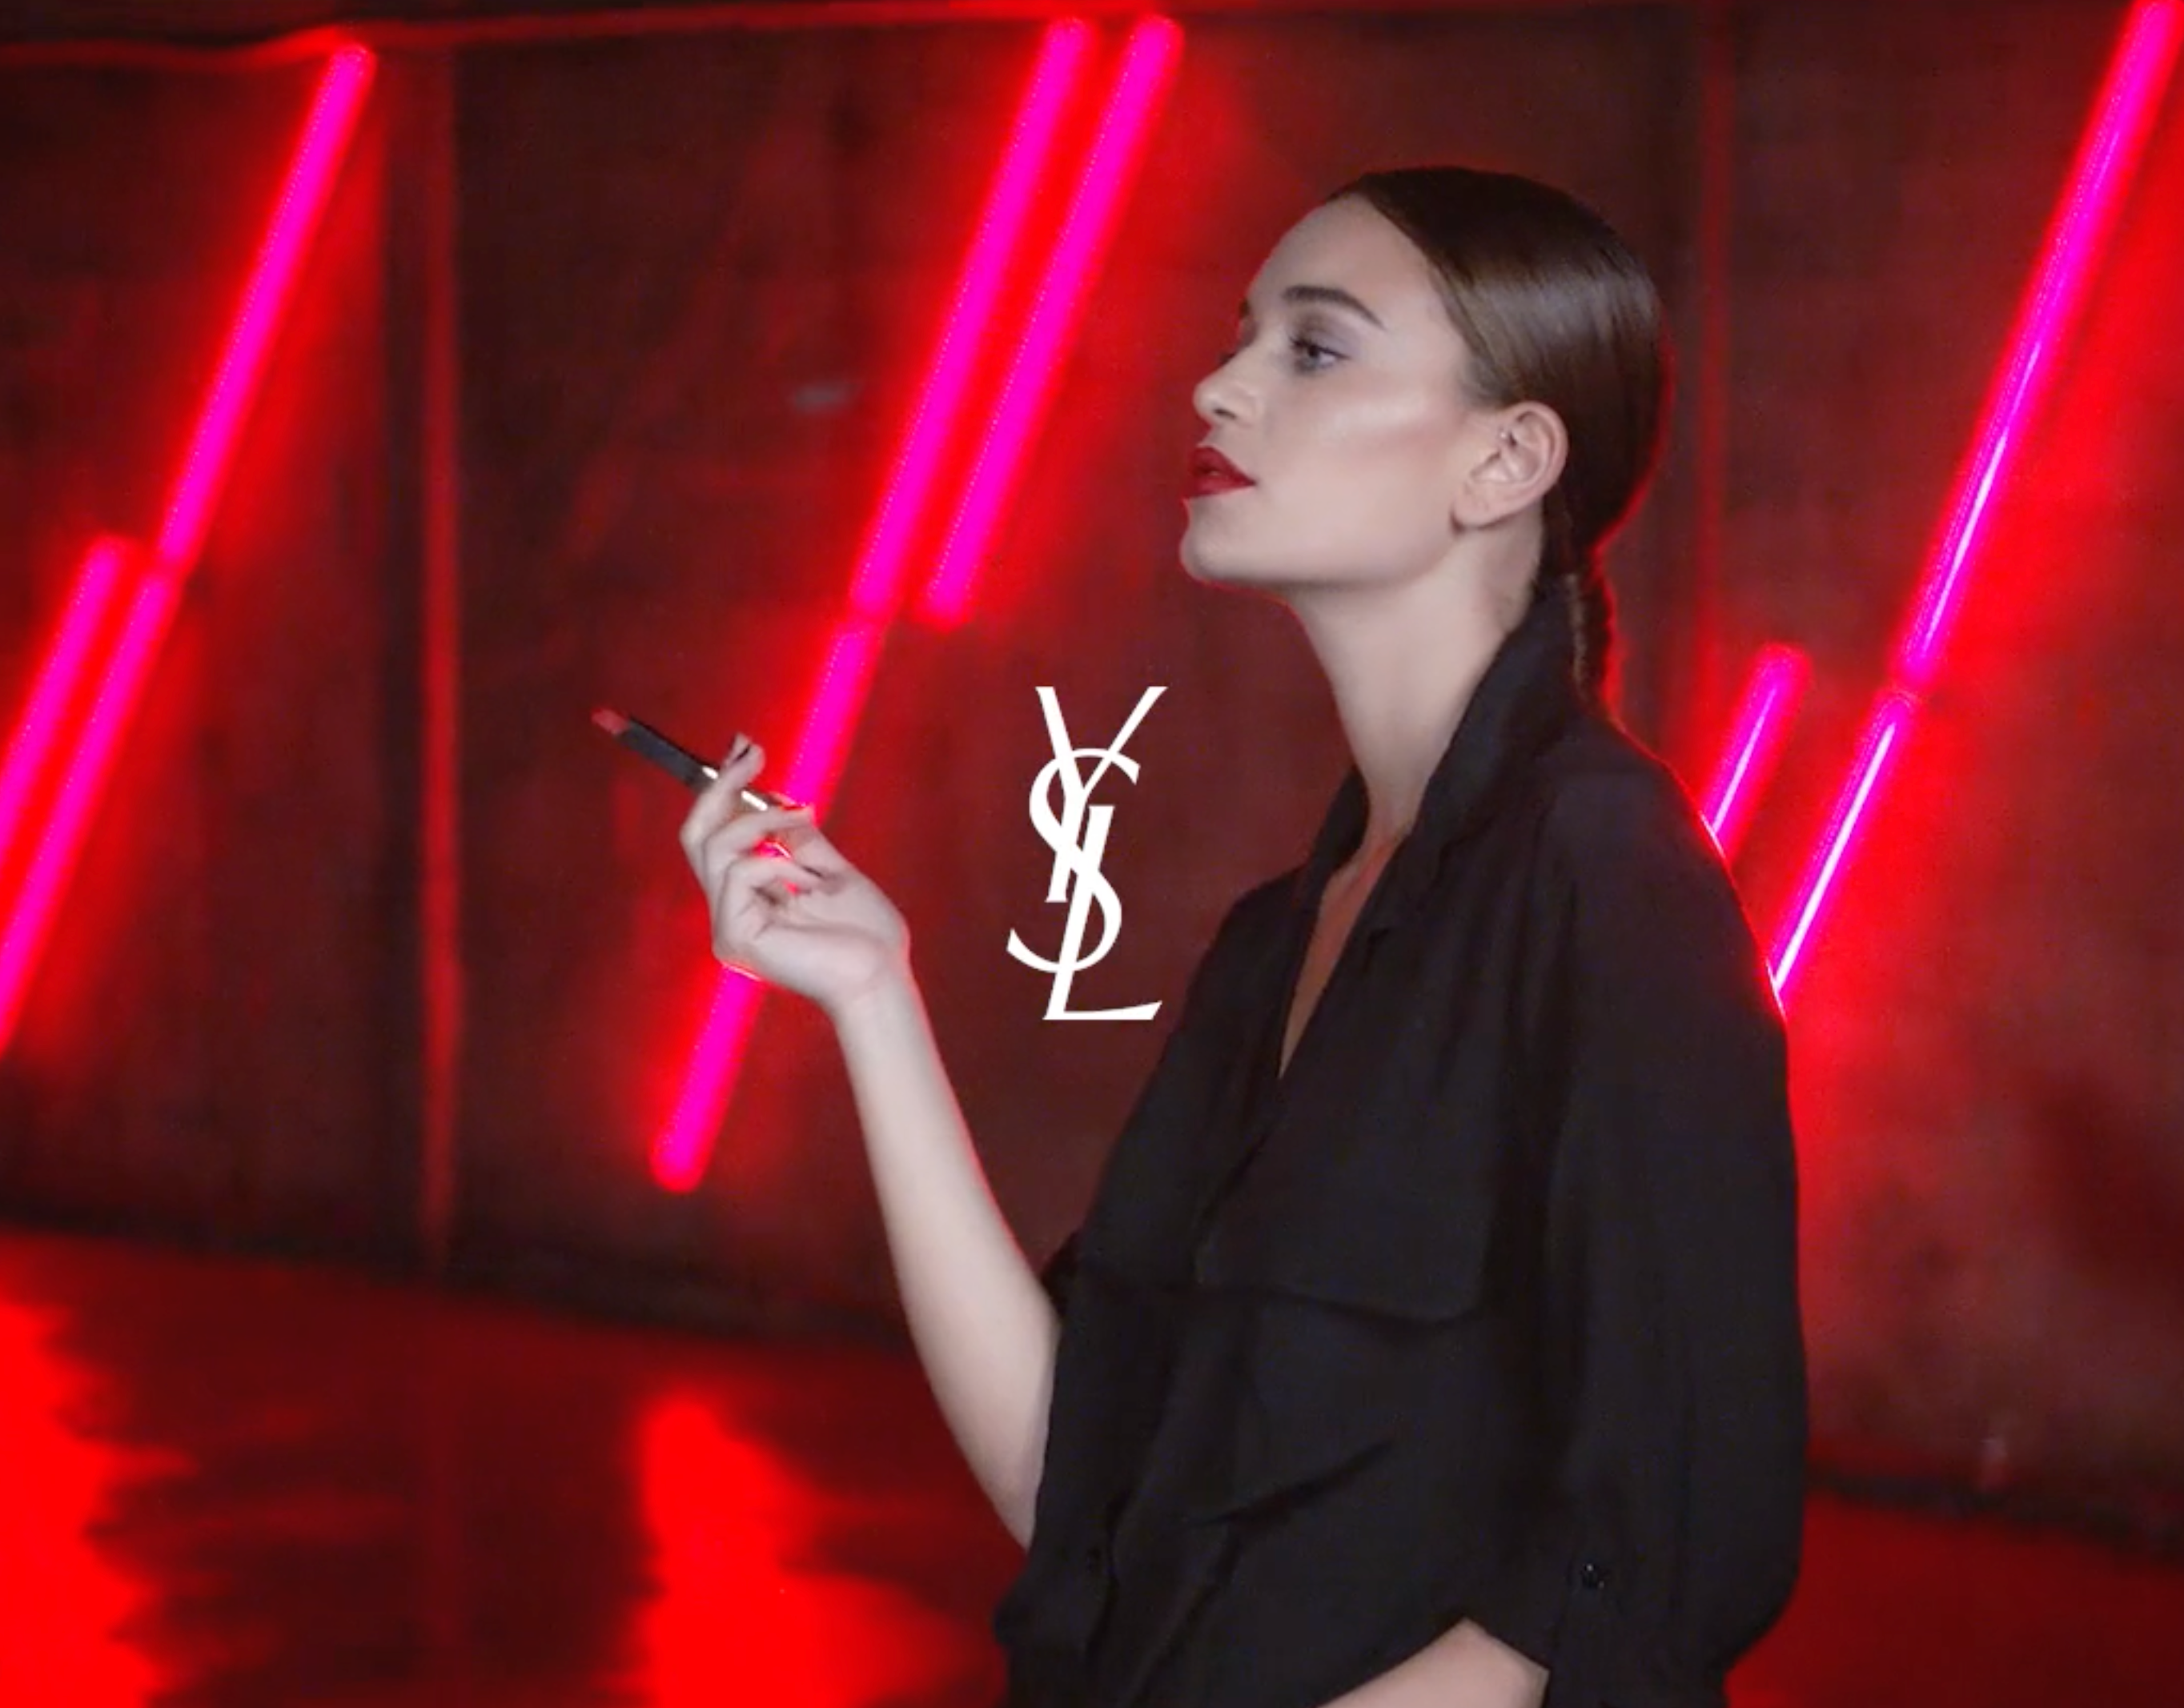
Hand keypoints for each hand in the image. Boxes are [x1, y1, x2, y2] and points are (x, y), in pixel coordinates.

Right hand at [678, 737, 910, 1017]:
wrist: (881, 977)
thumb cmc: (865, 936)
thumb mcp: (832, 872)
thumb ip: (800, 841)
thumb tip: (779, 802)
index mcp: (748, 898)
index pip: (714, 836)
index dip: (721, 789)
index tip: (744, 747)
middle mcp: (729, 911)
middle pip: (696, 834)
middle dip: (723, 785)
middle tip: (753, 752)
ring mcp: (728, 926)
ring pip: (716, 846)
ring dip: (764, 823)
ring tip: (803, 828)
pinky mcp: (735, 937)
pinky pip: (740, 872)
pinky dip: (777, 864)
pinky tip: (808, 883)